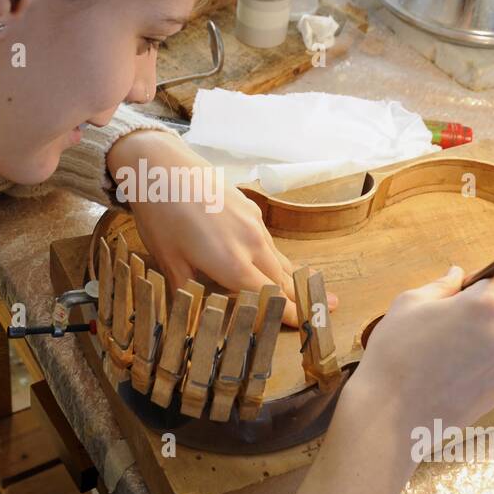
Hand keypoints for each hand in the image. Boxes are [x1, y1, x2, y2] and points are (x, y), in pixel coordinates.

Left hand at [107, 129, 337, 327]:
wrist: (163, 166)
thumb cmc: (161, 216)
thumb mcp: (168, 261)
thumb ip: (186, 291)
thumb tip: (190, 316)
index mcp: (233, 264)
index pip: (269, 298)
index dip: (289, 315)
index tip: (308, 327)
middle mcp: (252, 245)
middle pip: (284, 279)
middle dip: (306, 297)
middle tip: (331, 308)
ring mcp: (254, 224)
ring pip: (279, 258)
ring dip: (294, 276)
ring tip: (314, 287)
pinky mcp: (250, 209)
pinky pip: (269, 241)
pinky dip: (277, 256)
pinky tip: (275, 261)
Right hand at [345, 263, 493, 435]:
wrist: (389, 413)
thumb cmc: (395, 353)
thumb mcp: (410, 304)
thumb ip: (442, 286)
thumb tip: (457, 275)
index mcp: (487, 306)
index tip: (475, 284)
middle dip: (492, 309)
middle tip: (455, 318)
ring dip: (487, 339)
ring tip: (448, 350)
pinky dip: (481, 366)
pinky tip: (449, 373)